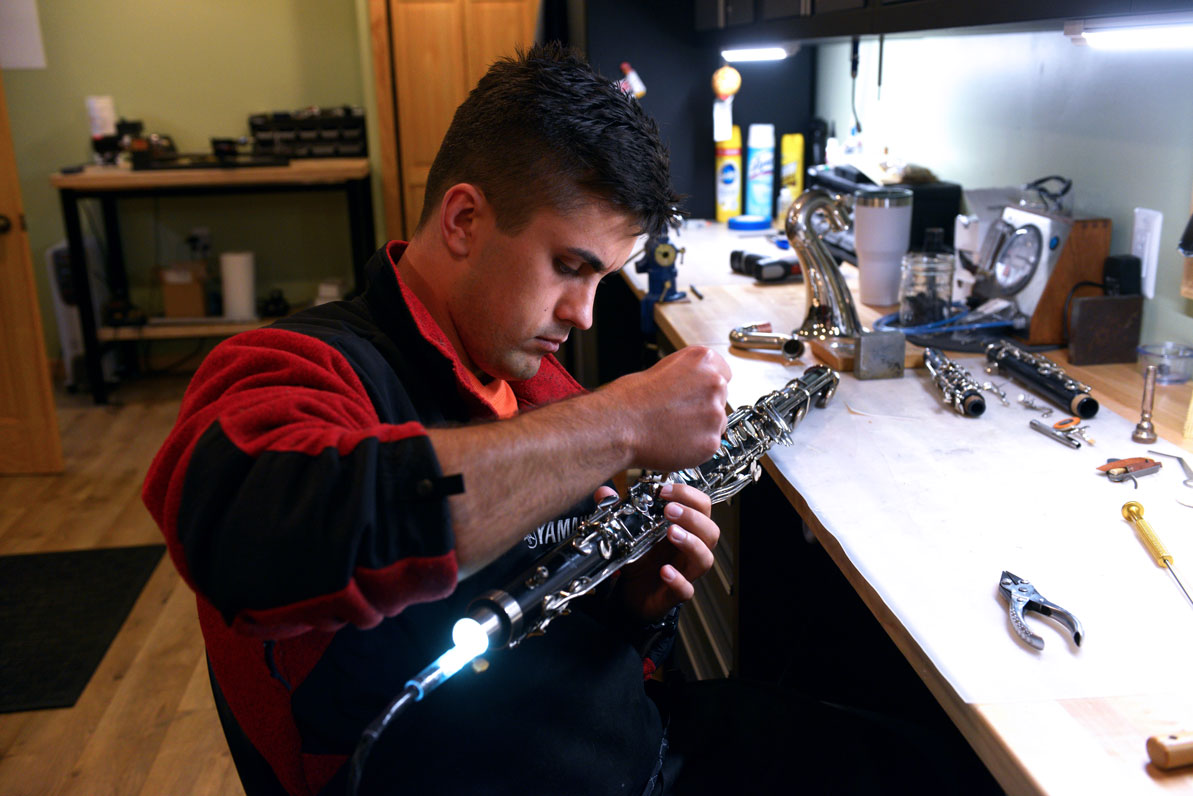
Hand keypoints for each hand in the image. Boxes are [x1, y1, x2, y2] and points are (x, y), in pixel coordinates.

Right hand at [600, 346, 730, 472]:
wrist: (618, 426)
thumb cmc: (630, 399)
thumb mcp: (661, 369)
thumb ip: (687, 375)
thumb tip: (693, 386)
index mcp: (702, 360)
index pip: (722, 372)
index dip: (705, 386)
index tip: (696, 394)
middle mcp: (714, 383)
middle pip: (721, 398)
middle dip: (703, 406)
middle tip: (678, 414)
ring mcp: (715, 413)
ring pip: (717, 423)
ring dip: (701, 427)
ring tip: (672, 428)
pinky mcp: (711, 441)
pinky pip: (710, 444)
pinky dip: (696, 447)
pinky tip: (674, 441)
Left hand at [605, 482, 719, 623]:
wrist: (630, 594)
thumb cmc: (639, 558)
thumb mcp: (628, 531)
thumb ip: (617, 510)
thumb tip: (603, 492)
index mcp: (684, 528)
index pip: (701, 506)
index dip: (689, 495)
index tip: (665, 490)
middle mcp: (690, 549)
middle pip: (710, 531)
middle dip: (692, 517)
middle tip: (669, 510)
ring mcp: (686, 572)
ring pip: (705, 558)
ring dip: (692, 543)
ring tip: (672, 533)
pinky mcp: (676, 593)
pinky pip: (686, 589)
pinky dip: (679, 580)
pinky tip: (665, 571)